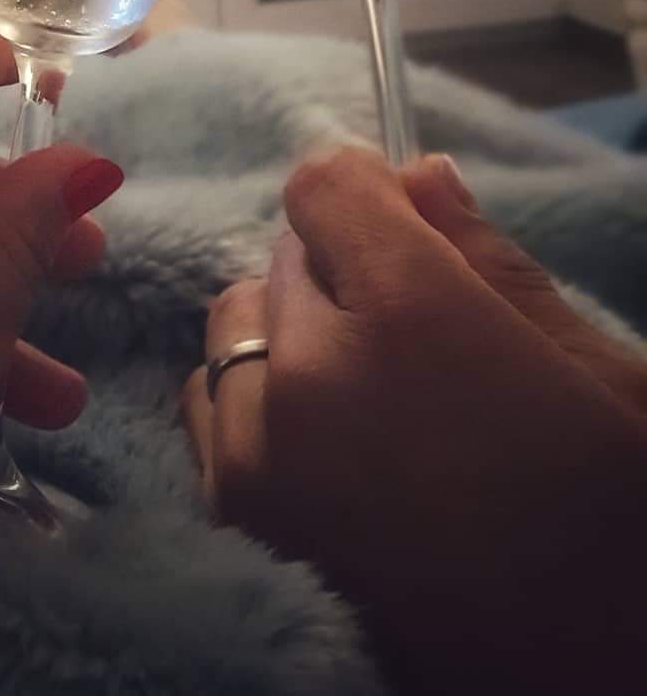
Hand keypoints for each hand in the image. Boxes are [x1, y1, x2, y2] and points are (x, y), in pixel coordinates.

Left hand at [183, 148, 646, 695]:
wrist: (576, 683)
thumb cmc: (613, 523)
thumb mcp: (593, 371)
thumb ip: (489, 258)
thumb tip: (416, 173)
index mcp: (411, 318)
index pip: (323, 185)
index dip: (366, 191)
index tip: (401, 220)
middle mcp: (310, 371)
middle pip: (287, 253)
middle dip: (343, 267)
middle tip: (410, 330)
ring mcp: (258, 448)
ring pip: (238, 318)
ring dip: (291, 328)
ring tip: (365, 389)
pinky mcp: (235, 511)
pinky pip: (211, 397)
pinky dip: (254, 394)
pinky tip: (324, 437)